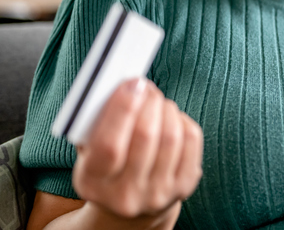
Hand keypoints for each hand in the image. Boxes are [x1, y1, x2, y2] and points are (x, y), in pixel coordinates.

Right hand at [72, 78, 203, 221]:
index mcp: (93, 183)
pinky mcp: (184, 186)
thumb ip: (98, 119)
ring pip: (172, 135)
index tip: (133, 84)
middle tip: (146, 87)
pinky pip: (191, 140)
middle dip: (149, 102)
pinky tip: (171, 119)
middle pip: (146, 136)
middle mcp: (126, 195)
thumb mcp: (89, 148)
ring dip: (166, 108)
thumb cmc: (108, 164)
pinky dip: (182, 120)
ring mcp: (158, 194)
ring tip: (157, 102)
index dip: (123, 109)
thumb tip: (127, 84)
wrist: (129, 203)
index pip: (109, 146)